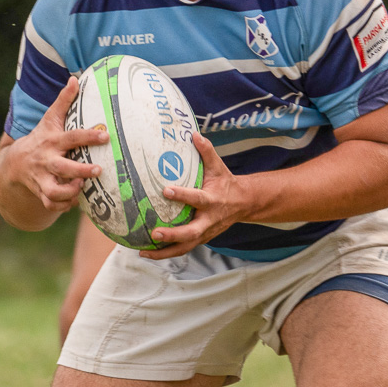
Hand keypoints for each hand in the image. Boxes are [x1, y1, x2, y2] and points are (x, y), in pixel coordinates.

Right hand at [10, 77, 107, 213]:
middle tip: (98, 170)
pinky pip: (52, 205)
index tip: (106, 136)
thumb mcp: (49, 119)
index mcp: (52, 141)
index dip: (88, 137)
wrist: (13, 165)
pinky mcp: (41, 193)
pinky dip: (64, 206)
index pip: (71, 137)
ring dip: (70, 192)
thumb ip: (63, 101)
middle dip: (80, 172)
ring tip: (82, 188)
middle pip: (63, 168)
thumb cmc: (39, 138)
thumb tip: (75, 78)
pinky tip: (75, 201)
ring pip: (54, 192)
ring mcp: (42, 179)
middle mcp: (46, 161)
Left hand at [142, 133, 255, 258]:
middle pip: (192, 232)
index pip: (197, 199)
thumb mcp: (218, 167)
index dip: (182, 195)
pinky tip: (147, 252)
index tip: (165, 189)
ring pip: (185, 247)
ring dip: (164, 252)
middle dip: (173, 234)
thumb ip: (207, 151)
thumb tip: (194, 133)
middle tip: (154, 232)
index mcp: (213, 200)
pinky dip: (165, 253)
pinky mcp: (200, 240)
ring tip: (144, 251)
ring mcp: (205, 233)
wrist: (244, 204)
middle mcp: (209, 220)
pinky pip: (182, 249)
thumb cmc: (226, 183)